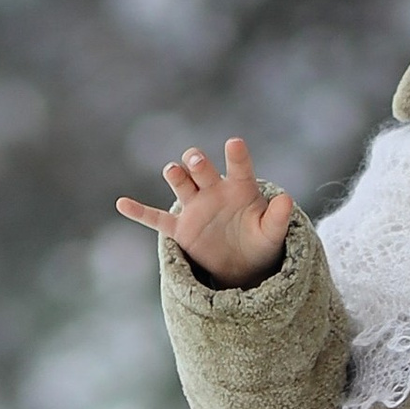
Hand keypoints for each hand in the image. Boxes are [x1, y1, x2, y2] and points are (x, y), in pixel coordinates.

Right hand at [115, 134, 294, 287]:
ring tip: (173, 172)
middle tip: (195, 159)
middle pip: (202, 170)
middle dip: (197, 163)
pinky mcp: (181, 229)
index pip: (239, 166)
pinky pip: (157, 219)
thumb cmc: (260, 241)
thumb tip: (287, 200)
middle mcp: (214, 191)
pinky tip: (122, 203)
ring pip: (181, 185)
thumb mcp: (272, 233)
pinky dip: (139, 212)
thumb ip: (277, 217)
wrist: (242, 264)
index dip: (236, 155)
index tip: (234, 144)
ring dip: (176, 176)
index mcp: (240, 187)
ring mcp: (195, 208)